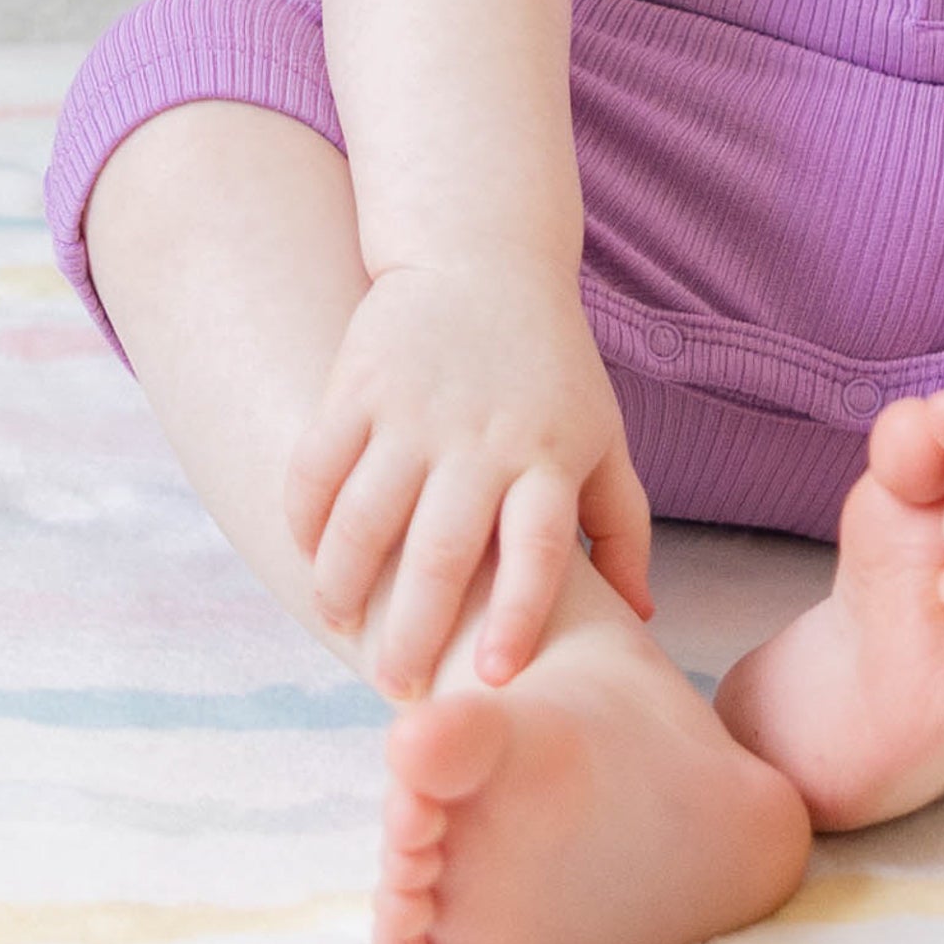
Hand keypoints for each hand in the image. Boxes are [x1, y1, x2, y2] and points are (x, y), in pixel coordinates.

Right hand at [281, 261, 651, 702]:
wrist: (484, 255)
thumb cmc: (550, 367)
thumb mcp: (602, 436)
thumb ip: (621, 525)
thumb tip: (639, 616)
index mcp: (549, 456)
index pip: (540, 551)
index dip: (517, 618)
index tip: (492, 681)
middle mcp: (483, 437)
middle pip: (444, 552)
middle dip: (414, 633)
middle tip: (397, 688)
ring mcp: (416, 409)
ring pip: (366, 518)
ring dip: (344, 586)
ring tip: (341, 625)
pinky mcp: (359, 382)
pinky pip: (318, 466)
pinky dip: (304, 519)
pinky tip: (306, 556)